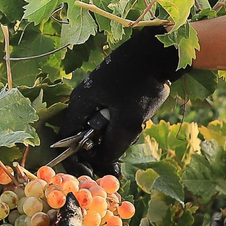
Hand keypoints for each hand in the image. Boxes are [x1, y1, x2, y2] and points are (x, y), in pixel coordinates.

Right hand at [54, 27, 183, 175]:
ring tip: (133, 131)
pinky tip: (138, 120)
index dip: (75, 161)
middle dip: (100, 150)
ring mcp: (99, 94)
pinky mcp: (114, 92)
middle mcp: (84, 99)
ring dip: (114, 137)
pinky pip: (111, 117)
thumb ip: (112, 147)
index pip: (65, 140)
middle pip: (83, 136)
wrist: (160, 51)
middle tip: (118, 160)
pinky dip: (122, 125)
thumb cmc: (140, 85)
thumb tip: (102, 167)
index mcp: (80, 103)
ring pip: (100, 128)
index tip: (93, 174)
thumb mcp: (127, 122)